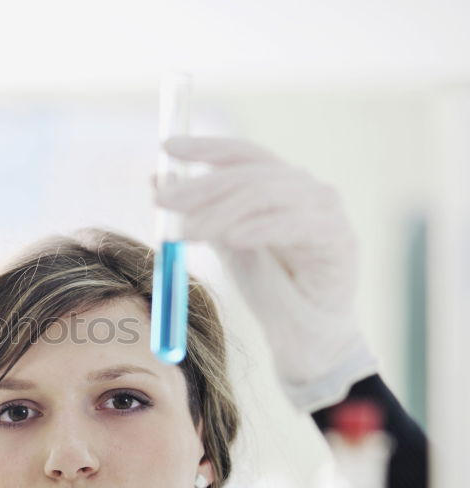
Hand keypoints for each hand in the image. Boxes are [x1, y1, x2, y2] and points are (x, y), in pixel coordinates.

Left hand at [154, 136, 376, 411]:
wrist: (304, 334)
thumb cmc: (268, 284)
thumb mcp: (224, 241)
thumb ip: (197, 210)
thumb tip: (157, 179)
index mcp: (278, 182)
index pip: (240, 153)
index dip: (204, 147)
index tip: (167, 147)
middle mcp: (304, 187)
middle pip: (248, 172)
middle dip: (201, 185)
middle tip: (163, 201)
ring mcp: (325, 210)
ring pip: (266, 194)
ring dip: (221, 211)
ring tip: (188, 233)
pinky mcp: (338, 239)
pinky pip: (296, 224)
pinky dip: (261, 227)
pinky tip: (234, 238)